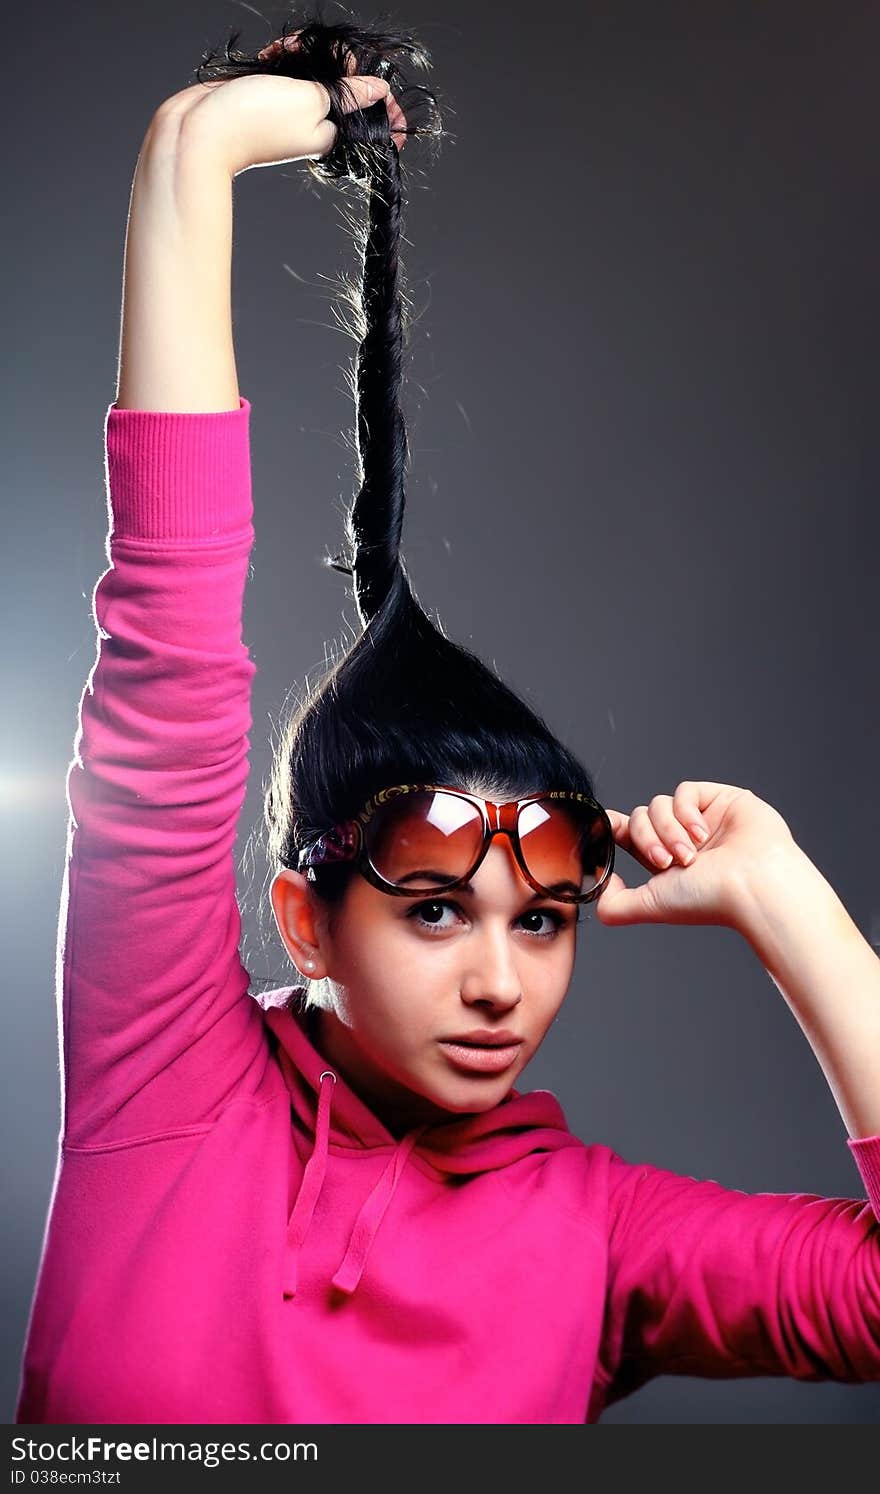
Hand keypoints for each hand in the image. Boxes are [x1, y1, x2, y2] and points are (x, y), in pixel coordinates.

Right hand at [258, 31, 408, 150]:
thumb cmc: (254, 121)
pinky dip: (284, 57)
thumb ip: (349, 94)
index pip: (370, 117)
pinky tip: (269, 54)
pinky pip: (291, 70)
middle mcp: (316, 124)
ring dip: (303, 53)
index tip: (374, 78)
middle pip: (345, 85)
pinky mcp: (272, 96)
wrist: (202, 129)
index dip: (379, 97)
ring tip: (281, 52)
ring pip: (316, 72)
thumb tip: (379, 91)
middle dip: (334, 60)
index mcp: (333, 135)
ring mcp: (293, 109)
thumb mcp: (312, 100)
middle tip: (312, 53)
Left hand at [594, 781, 796, 928]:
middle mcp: (681, 838)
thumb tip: (600, 884)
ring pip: (657, 805)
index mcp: (664, 860)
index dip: (611, 828)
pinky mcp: (719, 798)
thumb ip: (616, 905)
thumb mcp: (651, 905)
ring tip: (690, 854)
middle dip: (647, 839)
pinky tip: (702, 832)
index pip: (628, 834)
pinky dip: (685, 811)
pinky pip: (684, 791)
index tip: (603, 830)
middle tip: (667, 862)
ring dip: (668, 830)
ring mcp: (700, 818)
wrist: (752, 885)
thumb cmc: (708, 899)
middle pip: (638, 818)